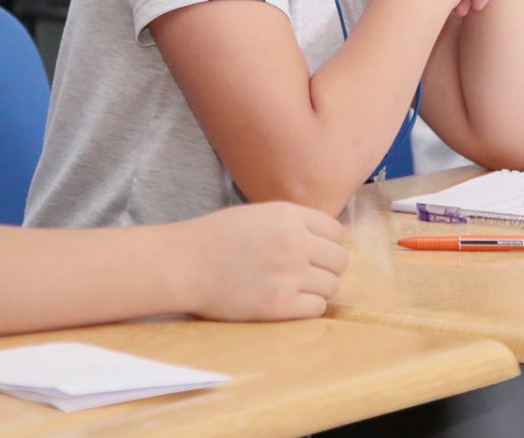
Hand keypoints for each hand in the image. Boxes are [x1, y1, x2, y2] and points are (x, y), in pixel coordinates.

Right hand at [180, 202, 349, 320]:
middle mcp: (294, 242)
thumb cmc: (215, 238)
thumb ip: (292, 223)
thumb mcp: (258, 215)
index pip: (337, 232)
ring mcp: (288, 274)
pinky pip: (316, 309)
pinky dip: (307, 308)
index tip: (317, 254)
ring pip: (331, 286)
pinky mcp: (278, 305)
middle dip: (328, 268)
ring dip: (318, 290)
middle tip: (309, 274)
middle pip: (340, 260)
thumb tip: (324, 241)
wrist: (183, 264)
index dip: (328, 245)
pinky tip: (289, 302)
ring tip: (295, 289)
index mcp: (289, 215)